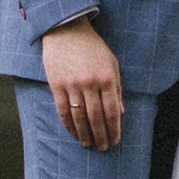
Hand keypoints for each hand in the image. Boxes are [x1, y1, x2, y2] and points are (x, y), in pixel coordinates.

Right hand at [42, 16, 124, 149]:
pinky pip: (63, 111)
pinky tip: (74, 133)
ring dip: (85, 134)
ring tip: (88, 145)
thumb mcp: (111, 63)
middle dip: (101, 136)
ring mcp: (72, 85)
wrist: (66, 30)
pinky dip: (69, 125)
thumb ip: (117, 88)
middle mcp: (90, 83)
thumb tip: (121, 112)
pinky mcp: (57, 85)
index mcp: (107, 78)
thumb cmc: (92, 47)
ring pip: (79, 117)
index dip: (114, 129)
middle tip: (103, 148)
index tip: (115, 140)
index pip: (112, 111)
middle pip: (96, 118)